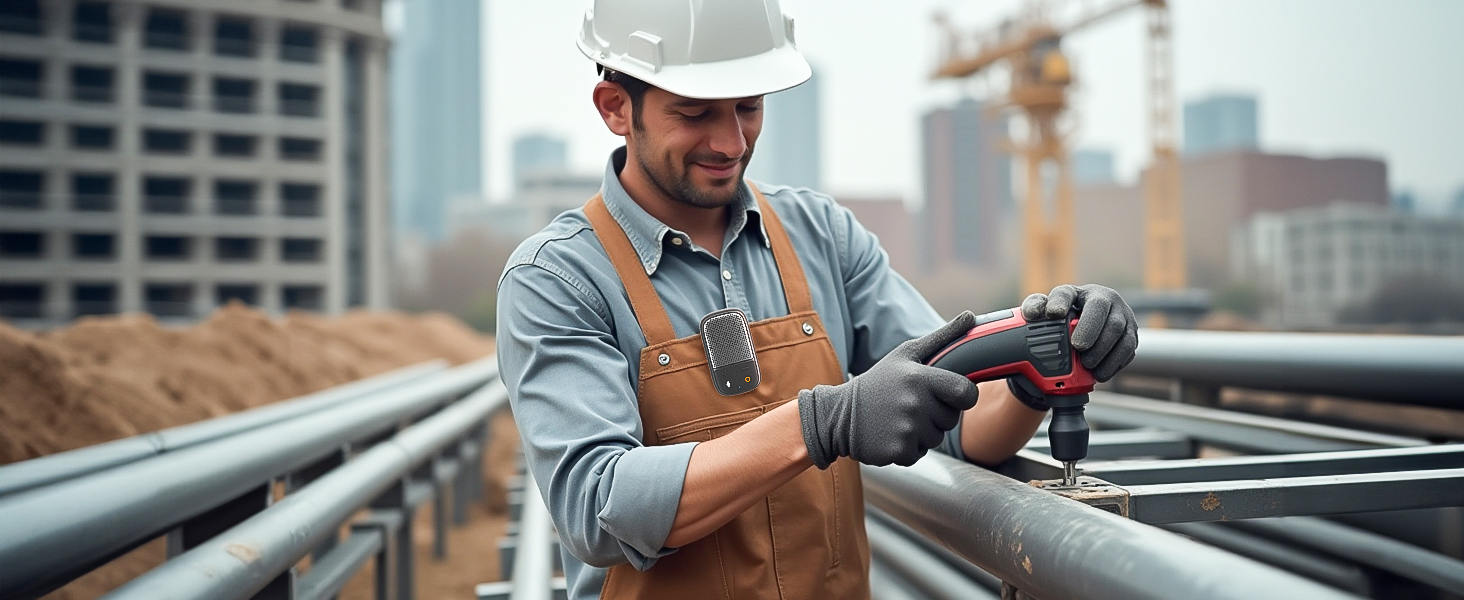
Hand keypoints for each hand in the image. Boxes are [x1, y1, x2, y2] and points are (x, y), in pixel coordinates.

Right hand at [798, 312, 979, 468]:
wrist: (838, 414)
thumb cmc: (879, 382)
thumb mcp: (905, 354)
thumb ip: (942, 338)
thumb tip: (970, 316)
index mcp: (920, 377)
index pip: (966, 393)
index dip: (963, 396)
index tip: (949, 395)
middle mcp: (915, 404)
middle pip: (951, 418)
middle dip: (936, 414)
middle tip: (910, 405)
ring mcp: (906, 429)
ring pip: (936, 438)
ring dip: (922, 432)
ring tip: (898, 419)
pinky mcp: (898, 451)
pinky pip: (920, 453)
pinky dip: (908, 448)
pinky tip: (891, 434)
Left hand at [1021, 284, 1138, 381]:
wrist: (1089, 329)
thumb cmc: (1067, 318)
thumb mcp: (1049, 310)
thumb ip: (1036, 307)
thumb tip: (1032, 314)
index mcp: (1080, 292)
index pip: (1068, 293)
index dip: (1060, 302)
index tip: (1053, 314)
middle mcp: (1107, 300)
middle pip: (1102, 312)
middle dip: (1090, 332)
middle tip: (1078, 348)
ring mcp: (1124, 317)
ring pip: (1120, 332)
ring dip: (1103, 351)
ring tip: (1088, 364)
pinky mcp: (1132, 335)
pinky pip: (1128, 349)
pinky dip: (1113, 363)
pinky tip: (1099, 373)